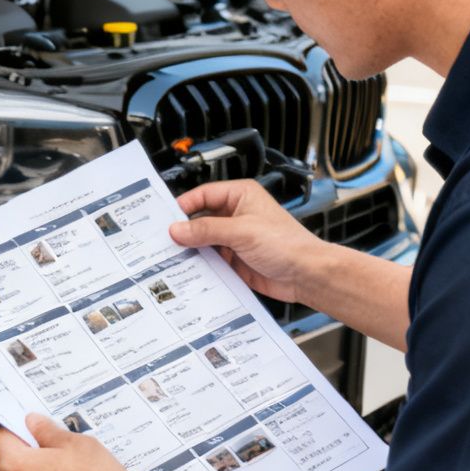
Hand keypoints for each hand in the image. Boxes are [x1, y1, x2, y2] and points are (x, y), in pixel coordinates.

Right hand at [168, 179, 329, 304]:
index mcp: (240, 196)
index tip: (165, 221)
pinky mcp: (234, 258)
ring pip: (202, 240)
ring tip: (171, 256)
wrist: (307, 275)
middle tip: (162, 240)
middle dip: (183, 230)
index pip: (202, 195)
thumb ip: (206, 229)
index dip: (183, 207)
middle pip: (199, 219)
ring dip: (190, 249)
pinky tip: (187, 269)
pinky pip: (209, 259)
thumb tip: (176, 229)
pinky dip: (199, 264)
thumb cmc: (288, 244)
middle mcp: (235, 214)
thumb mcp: (242, 231)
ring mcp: (233, 237)